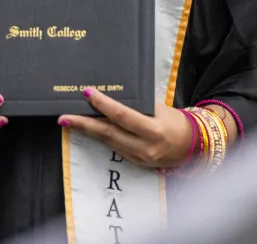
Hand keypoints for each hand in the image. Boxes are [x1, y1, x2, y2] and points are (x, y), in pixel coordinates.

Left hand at [58, 88, 193, 168]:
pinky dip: (101, 137)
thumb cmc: (176, 121)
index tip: (87, 93)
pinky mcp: (135, 163)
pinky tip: (89, 130)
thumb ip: (137, 107)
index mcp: (153, 131)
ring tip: (70, 122)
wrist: (192, 146)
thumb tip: (111, 100)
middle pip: (109, 133)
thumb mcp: (159, 109)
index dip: (103, 104)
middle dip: (84, 124)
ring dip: (88, 131)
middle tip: (64, 117)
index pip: (122, 116)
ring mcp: (139, 158)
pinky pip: (115, 147)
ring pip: (108, 142)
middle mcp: (145, 148)